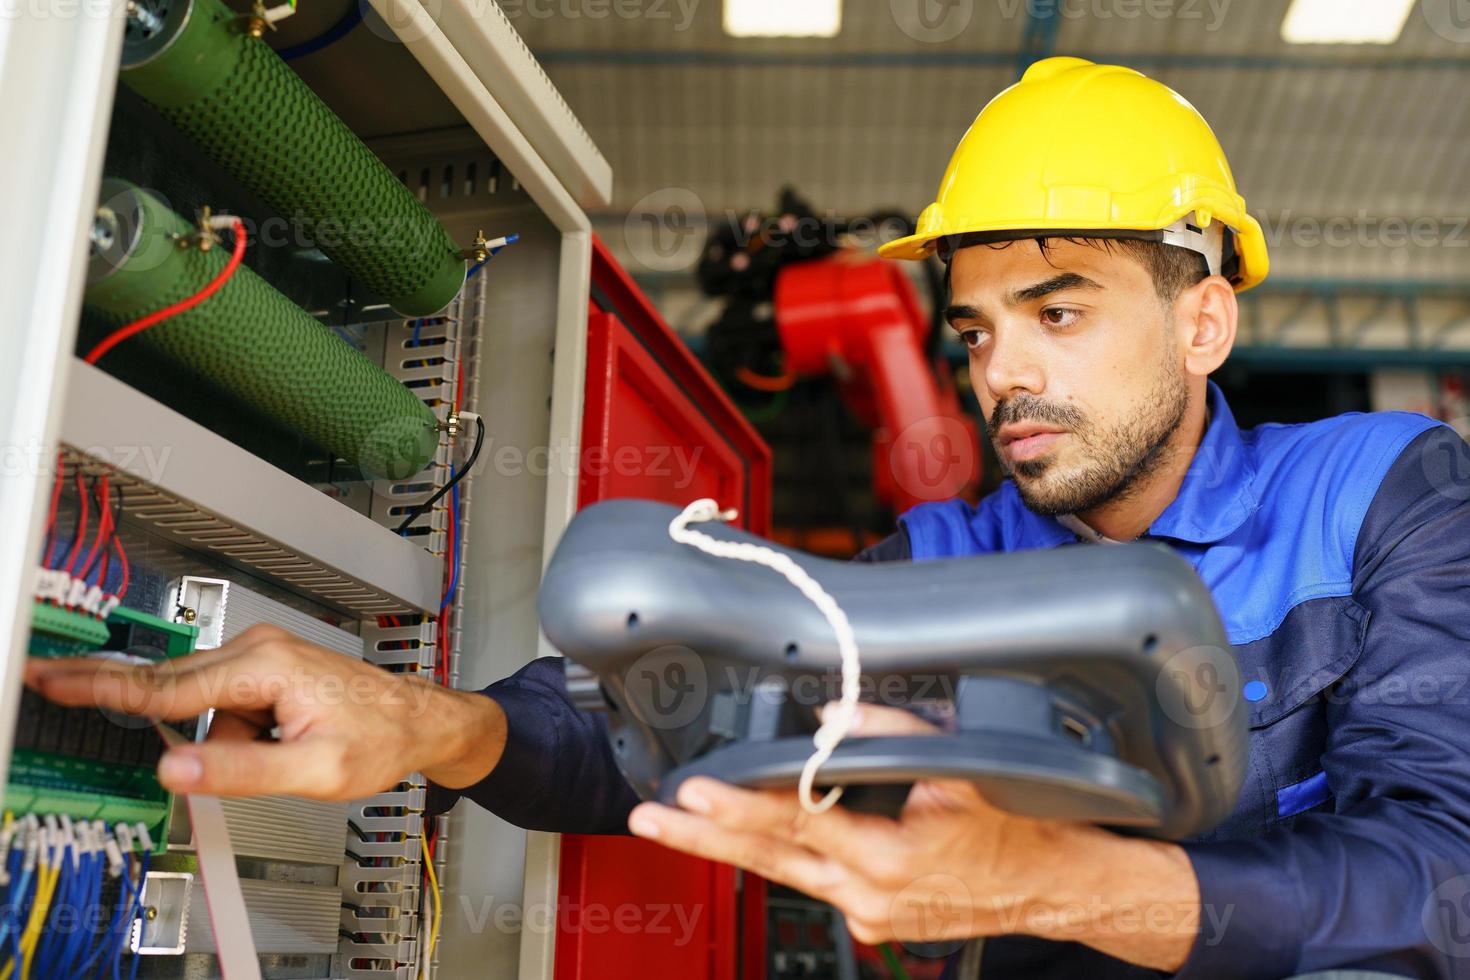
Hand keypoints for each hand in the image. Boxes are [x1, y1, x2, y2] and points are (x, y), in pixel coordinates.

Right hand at [25, 624, 505, 799]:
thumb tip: (174, 768)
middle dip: (132, 705)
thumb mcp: (315, 770)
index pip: (165, 687)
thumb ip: (241, 771)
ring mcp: (262, 655)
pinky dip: (234, 731)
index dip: (102, 689)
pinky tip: (280, 743)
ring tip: (282, 752)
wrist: (421, 719)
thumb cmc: (382, 739)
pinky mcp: (267, 668)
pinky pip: (224, 706)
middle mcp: (257, 649)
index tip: (51, 678)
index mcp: (264, 666)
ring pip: (201, 705)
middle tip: (61, 690)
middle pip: (171, 687)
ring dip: (219, 738)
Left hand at [626, 704, 1199, 970]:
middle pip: (770, 859)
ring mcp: (870, 917)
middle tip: (651, 817)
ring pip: (785, 874)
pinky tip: (748, 839)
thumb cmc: (1019, 824)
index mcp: (889, 857)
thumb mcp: (960, 763)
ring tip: (677, 825)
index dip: (740, 806)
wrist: (1062, 887)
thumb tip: (828, 719)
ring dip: (730, 848)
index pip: (795, 823)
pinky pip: (815, 884)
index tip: (696, 791)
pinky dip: (781, 859)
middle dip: (703, 836)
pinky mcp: (876, 923)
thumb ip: (888, 733)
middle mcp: (870, 896)